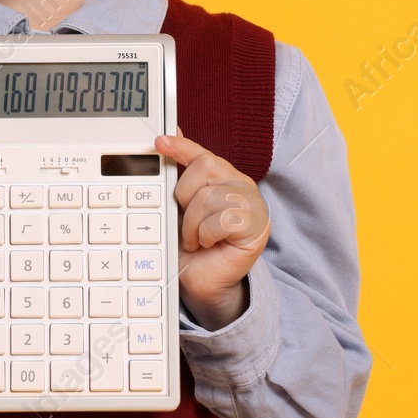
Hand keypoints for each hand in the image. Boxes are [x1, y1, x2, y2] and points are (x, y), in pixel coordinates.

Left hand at [155, 131, 270, 330]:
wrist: (202, 282)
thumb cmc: (192, 246)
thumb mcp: (178, 208)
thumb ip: (178, 174)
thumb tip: (170, 135)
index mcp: (223, 176)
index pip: (203, 153)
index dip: (182, 146)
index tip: (159, 142)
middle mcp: (240, 185)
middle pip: (206, 166)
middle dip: (184, 195)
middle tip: (185, 220)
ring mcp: (253, 204)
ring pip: (210, 195)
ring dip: (192, 223)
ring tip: (196, 238)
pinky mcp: (258, 225)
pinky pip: (221, 219)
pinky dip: (205, 234)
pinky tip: (208, 244)